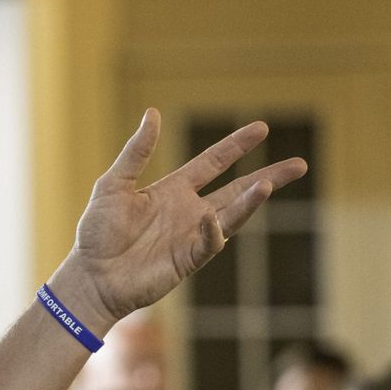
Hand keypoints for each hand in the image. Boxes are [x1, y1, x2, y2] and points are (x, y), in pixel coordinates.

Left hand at [51, 110, 306, 326]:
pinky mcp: (187, 261)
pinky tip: (214, 219)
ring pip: (232, 215)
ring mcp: (192, 236)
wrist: (91, 276)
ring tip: (269, 184)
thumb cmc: (97, 233)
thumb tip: (153, 113)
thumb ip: (136, 152)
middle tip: (299, 164)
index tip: (261, 128)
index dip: (236, 145)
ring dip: (251, 201)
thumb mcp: (114, 184)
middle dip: (269, 177)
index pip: (214, 162)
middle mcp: (189, 211)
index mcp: (174, 189)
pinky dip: (214, 232)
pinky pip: (209, 244)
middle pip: (238, 189)